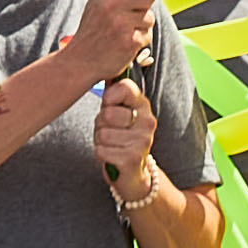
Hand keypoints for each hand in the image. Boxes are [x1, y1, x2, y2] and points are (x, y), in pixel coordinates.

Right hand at [77, 0, 162, 74]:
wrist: (80, 61)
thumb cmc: (93, 30)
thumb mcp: (97, 3)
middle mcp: (112, 4)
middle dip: (146, 5)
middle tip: (134, 13)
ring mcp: (121, 23)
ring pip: (150, 17)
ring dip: (142, 25)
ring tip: (125, 31)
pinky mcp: (129, 42)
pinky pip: (147, 35)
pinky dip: (140, 40)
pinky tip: (125, 43)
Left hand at [91, 70, 159, 190]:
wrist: (134, 175)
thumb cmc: (120, 139)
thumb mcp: (118, 114)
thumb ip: (112, 96)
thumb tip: (102, 72)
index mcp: (144, 106)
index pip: (125, 87)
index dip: (109, 97)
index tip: (108, 105)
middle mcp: (147, 122)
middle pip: (107, 114)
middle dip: (101, 125)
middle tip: (111, 132)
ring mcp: (142, 141)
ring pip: (102, 133)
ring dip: (100, 141)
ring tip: (112, 145)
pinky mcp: (132, 159)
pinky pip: (101, 150)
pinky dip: (101, 154)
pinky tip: (112, 157)